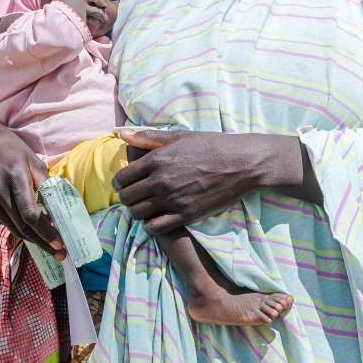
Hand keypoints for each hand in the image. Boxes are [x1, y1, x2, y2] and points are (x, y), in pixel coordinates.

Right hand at [0, 121, 64, 257]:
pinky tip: (32, 232)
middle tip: (60, 254)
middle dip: (43, 242)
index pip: (31, 213)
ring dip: (32, 240)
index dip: (46, 232)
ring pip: (13, 228)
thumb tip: (58, 209)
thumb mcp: (33, 160)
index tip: (60, 243)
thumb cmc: (13, 149)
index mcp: (15, 176)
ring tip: (50, 247)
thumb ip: (45, 184)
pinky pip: (5, 222)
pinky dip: (19, 228)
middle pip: (23, 226)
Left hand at [112, 130, 305, 232]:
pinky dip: (151, 224)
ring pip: (138, 213)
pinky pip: (155, 226)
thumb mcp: (179, 136)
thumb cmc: (210, 145)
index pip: (123, 177)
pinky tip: (158, 217)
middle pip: (127, 197)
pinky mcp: (186, 215)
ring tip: (146, 206)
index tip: (126, 182)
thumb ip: (148, 138)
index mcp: (157, 159)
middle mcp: (161, 181)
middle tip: (135, 195)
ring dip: (137, 210)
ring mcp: (173, 199)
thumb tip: (122, 135)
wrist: (241, 163)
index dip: (121, 181)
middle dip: (127, 196)